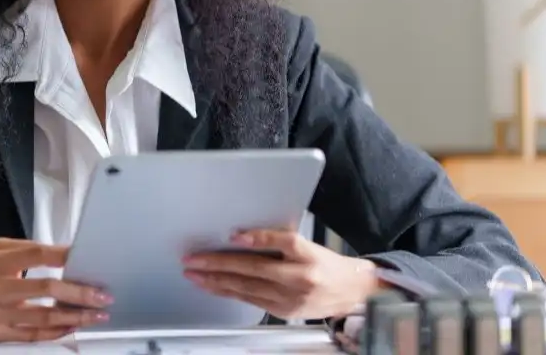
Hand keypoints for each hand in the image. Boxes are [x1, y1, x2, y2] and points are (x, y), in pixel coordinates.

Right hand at [0, 237, 112, 342]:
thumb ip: (23, 249)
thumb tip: (60, 252)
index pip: (34, 254)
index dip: (61, 255)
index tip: (84, 257)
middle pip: (44, 287)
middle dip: (78, 291)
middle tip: (101, 294)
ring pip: (42, 315)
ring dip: (74, 315)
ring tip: (96, 314)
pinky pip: (32, 336)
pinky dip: (55, 332)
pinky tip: (72, 327)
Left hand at [181, 229, 380, 320]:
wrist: (351, 293)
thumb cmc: (326, 265)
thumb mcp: (308, 245)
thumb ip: (278, 240)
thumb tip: (242, 237)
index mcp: (308, 255)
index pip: (284, 242)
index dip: (259, 238)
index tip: (235, 235)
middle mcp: (300, 277)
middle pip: (256, 268)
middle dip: (219, 264)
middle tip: (194, 259)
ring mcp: (291, 297)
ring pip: (248, 288)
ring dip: (217, 281)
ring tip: (195, 275)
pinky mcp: (284, 311)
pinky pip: (251, 300)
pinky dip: (229, 292)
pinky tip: (214, 287)